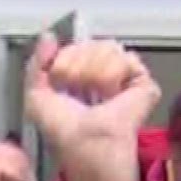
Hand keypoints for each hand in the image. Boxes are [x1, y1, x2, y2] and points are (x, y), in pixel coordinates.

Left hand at [22, 35, 157, 180]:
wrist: (85, 144)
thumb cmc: (63, 132)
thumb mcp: (36, 97)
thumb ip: (36, 65)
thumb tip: (48, 36)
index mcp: (81, 80)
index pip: (76, 47)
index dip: (65, 58)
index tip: (61, 80)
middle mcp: (104, 77)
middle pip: (92, 43)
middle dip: (77, 64)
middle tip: (77, 90)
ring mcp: (125, 80)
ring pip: (109, 47)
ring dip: (93, 71)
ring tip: (94, 94)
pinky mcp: (144, 84)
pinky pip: (126, 58)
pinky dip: (111, 75)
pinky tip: (110, 94)